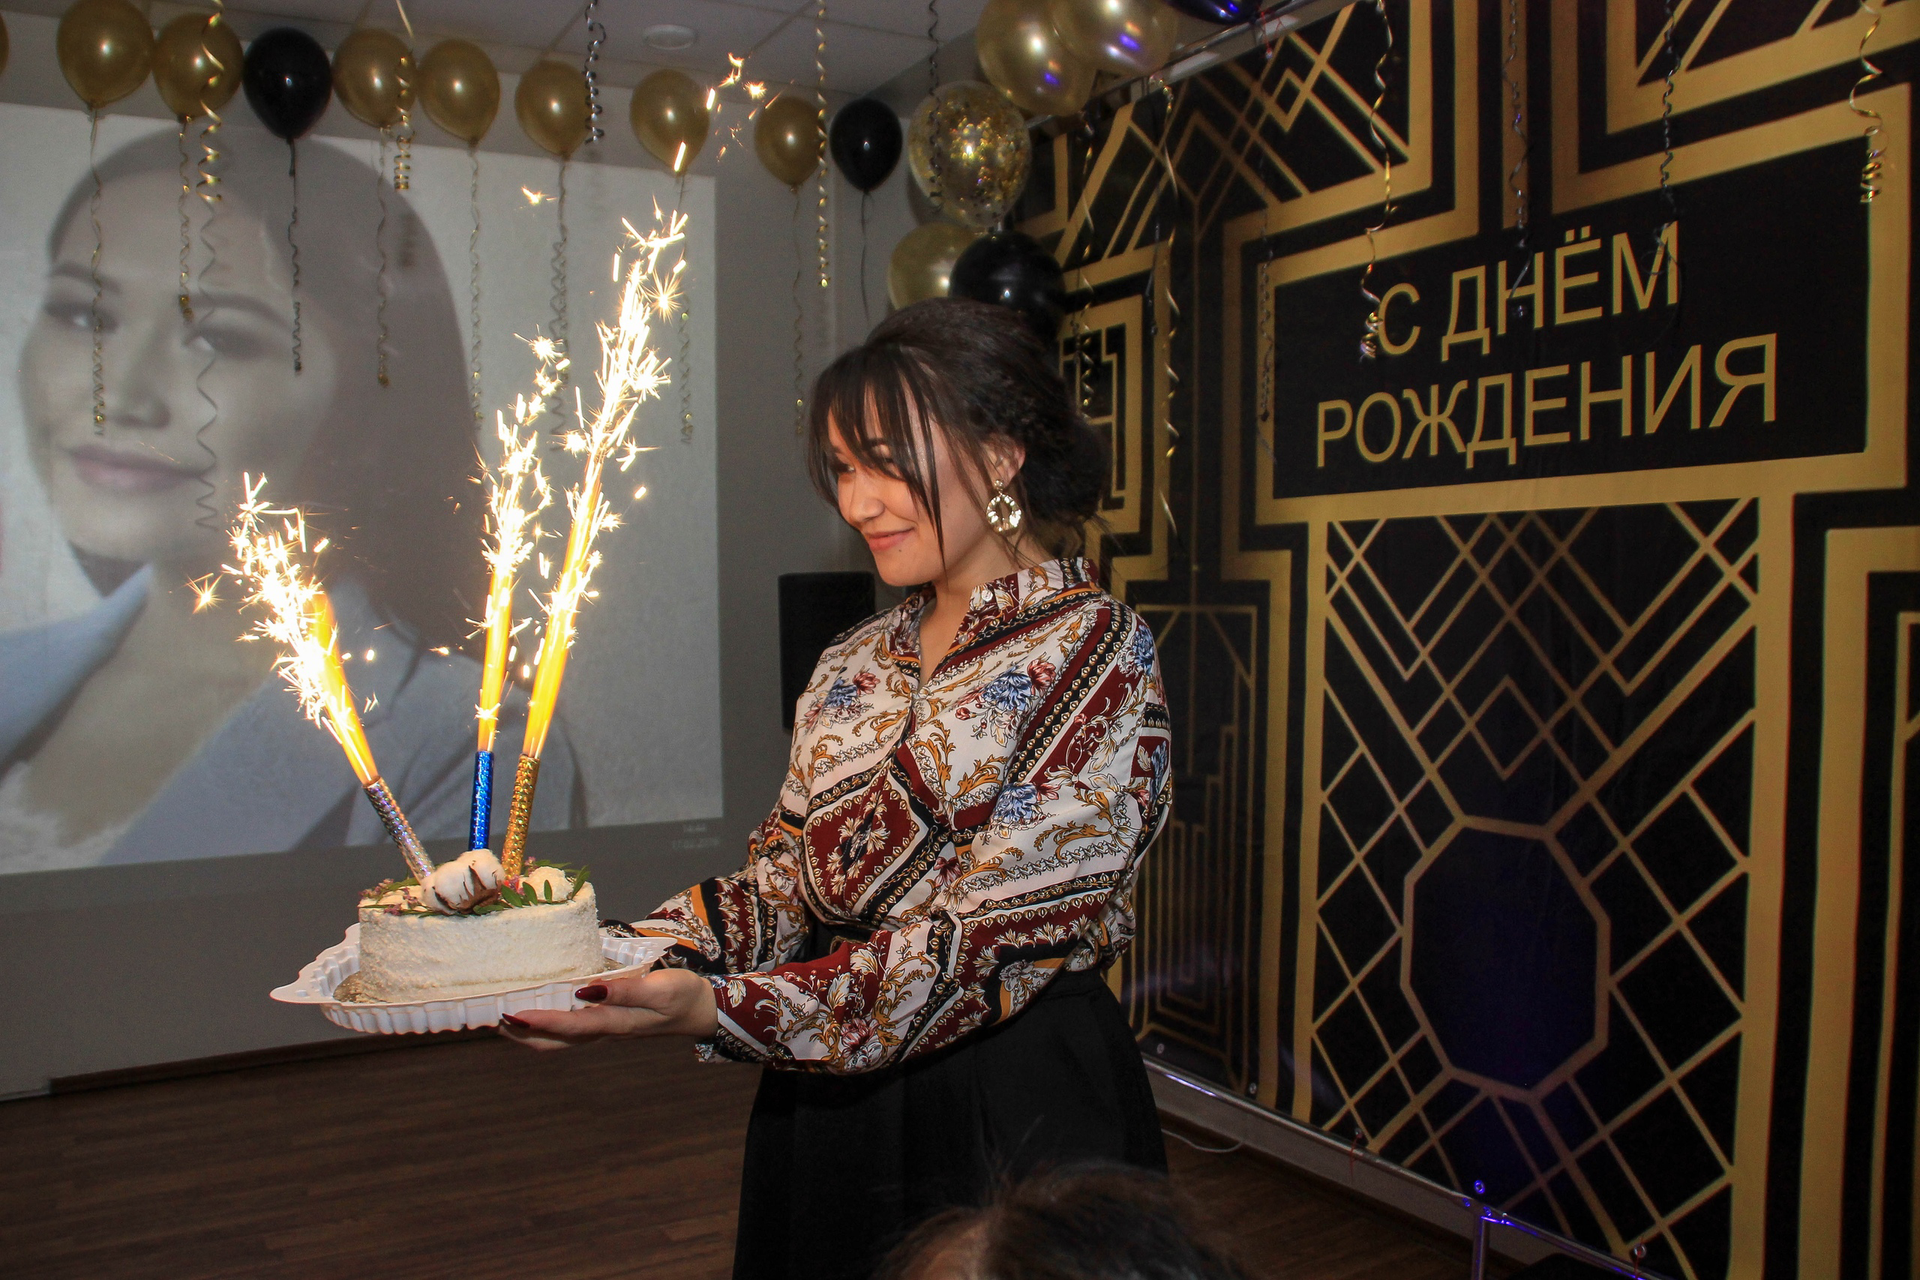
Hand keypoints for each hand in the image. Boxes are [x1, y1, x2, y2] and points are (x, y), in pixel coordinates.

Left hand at [496, 966, 719, 1050]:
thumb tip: (587, 991)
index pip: (569, 1026)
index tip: (512, 1015)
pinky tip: (538, 1013)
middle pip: (554, 1043)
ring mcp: (603, 1031)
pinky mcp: (605, 1025)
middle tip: (494, 1020)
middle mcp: (603, 1032)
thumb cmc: (680, 996)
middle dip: (523, 1035)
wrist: (699, 1010)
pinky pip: (568, 1031)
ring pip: (558, 1041)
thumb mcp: (658, 989)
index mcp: (614, 1024)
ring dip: (530, 1034)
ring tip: (504, 1020)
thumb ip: (624, 992)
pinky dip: (546, 1026)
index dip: (539, 1022)